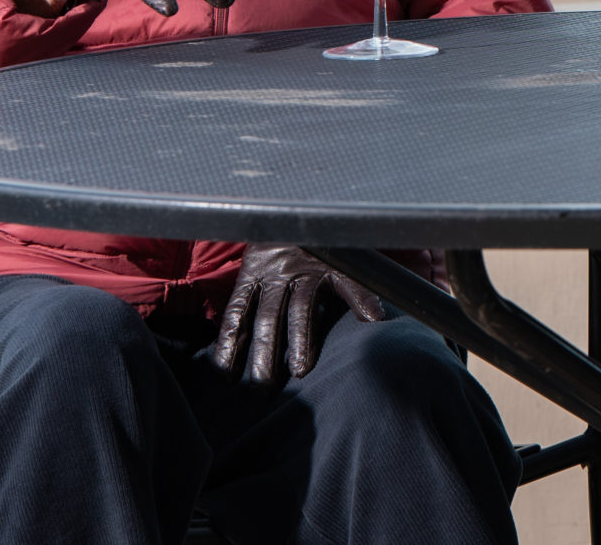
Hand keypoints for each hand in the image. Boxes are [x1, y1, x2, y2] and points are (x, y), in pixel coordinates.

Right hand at [208, 245, 385, 384]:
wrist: (300, 212)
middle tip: (267, 388)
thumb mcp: (347, 265)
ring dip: (246, 351)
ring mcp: (264, 276)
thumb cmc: (329, 248)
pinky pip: (234, 310)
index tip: (301, 369)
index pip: (304, 308)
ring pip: (252, 315)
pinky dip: (227, 338)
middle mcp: (285, 274)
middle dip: (270, 353)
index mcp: (314, 271)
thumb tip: (377, 320)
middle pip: (273, 317)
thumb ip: (360, 291)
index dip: (302, 338)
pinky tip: (223, 368)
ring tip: (245, 385)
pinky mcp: (247, 277)